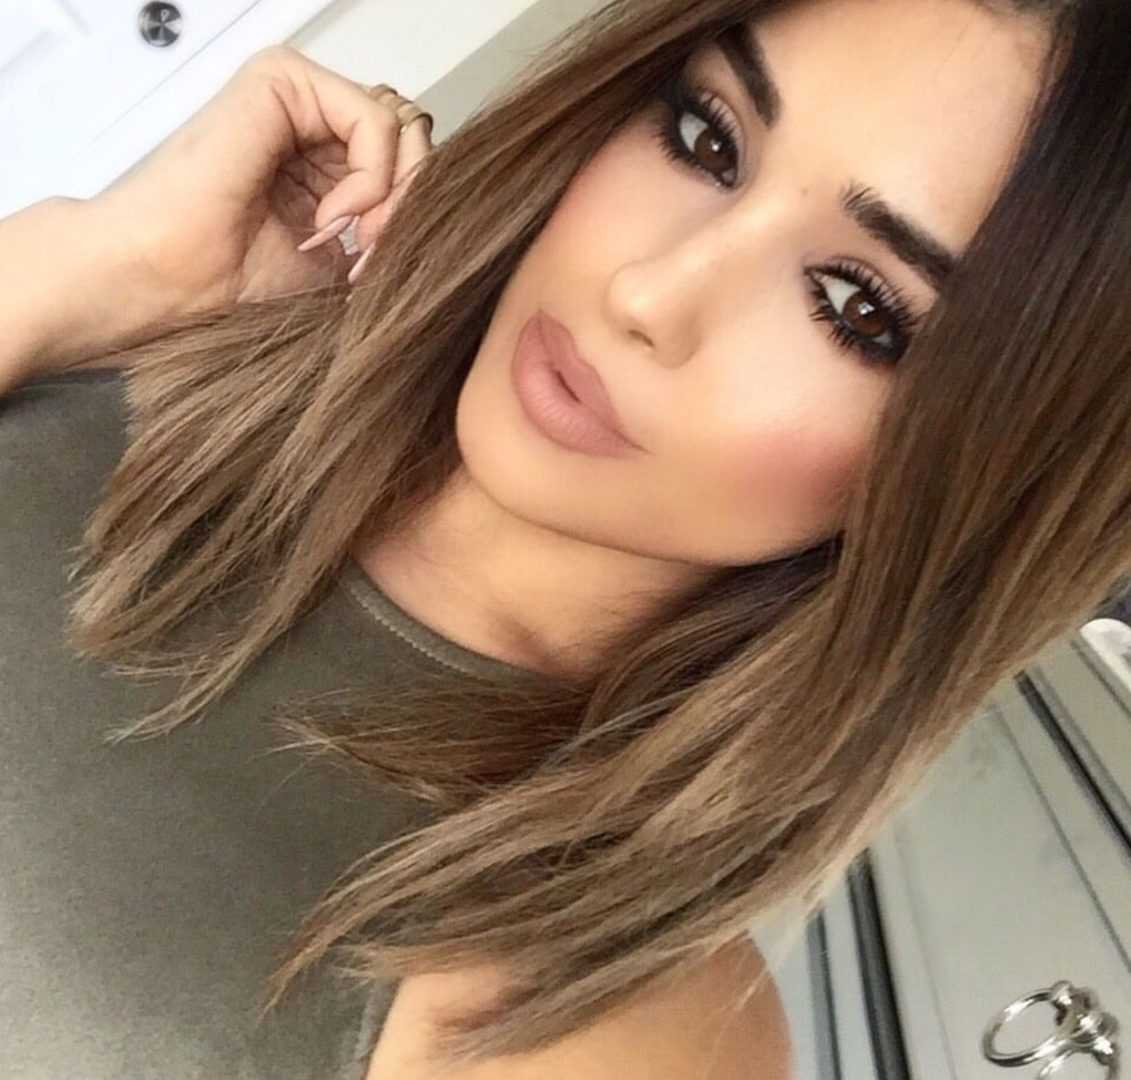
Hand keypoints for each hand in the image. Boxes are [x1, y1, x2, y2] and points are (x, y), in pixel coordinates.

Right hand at [91, 44, 433, 318]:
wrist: (177, 280)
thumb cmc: (238, 279)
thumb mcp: (344, 258)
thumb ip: (388, 228)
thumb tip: (445, 223)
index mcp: (326, 160)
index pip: (406, 164)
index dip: (411, 214)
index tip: (377, 265)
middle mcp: (314, 122)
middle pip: (411, 142)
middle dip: (408, 204)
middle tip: (372, 253)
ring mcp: (299, 96)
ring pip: (401, 131)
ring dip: (393, 195)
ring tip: (349, 239)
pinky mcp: (284, 80)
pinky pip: (375, 120)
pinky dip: (371, 176)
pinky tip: (332, 215)